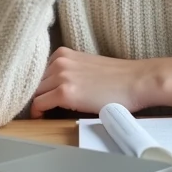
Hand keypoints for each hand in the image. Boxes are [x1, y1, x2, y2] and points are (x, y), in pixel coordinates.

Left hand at [29, 47, 171, 117]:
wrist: (138, 81)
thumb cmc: (118, 78)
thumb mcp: (88, 67)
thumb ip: (68, 72)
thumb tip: (52, 88)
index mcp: (63, 53)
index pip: (37, 72)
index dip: (37, 87)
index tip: (39, 98)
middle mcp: (59, 61)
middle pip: (34, 83)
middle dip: (36, 96)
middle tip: (41, 110)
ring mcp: (61, 76)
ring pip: (34, 94)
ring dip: (38, 105)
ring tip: (45, 115)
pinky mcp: (65, 92)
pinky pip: (39, 105)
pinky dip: (38, 113)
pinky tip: (42, 119)